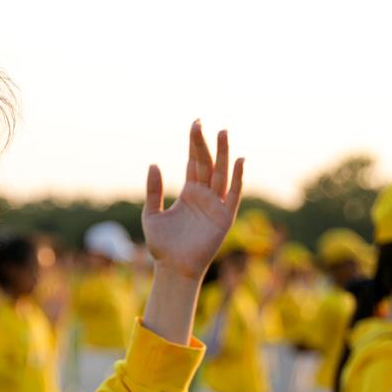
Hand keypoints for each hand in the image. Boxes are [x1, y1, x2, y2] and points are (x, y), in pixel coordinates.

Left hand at [142, 122, 243, 280]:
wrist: (173, 269)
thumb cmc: (162, 245)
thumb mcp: (152, 214)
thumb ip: (153, 191)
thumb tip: (154, 163)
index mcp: (189, 193)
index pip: (194, 162)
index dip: (194, 144)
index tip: (195, 124)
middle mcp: (205, 196)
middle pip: (207, 164)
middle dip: (206, 144)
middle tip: (202, 123)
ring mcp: (216, 205)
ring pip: (221, 174)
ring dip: (223, 154)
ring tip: (223, 132)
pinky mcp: (224, 217)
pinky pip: (233, 195)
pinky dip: (237, 179)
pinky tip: (240, 161)